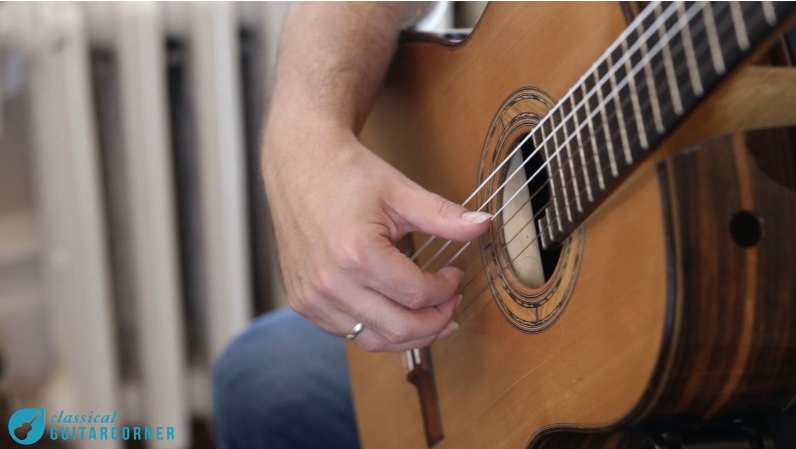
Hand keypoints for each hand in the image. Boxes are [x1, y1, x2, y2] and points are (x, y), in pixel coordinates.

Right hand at [263, 123, 490, 351]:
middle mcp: (330, 283)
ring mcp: (312, 297)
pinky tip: (393, 311)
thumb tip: (484, 223)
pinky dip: (376, 329)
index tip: (455, 275)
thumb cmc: (347, 175)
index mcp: (357, 254)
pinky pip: (348, 333)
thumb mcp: (400, 192)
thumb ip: (444, 215)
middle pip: (399, 328)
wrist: (298, 165)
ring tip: (430, 318)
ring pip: (374, 340)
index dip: (446, 290)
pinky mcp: (303, 302)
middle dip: (435, 322)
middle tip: (451, 306)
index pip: (417, 294)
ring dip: (408, 334)